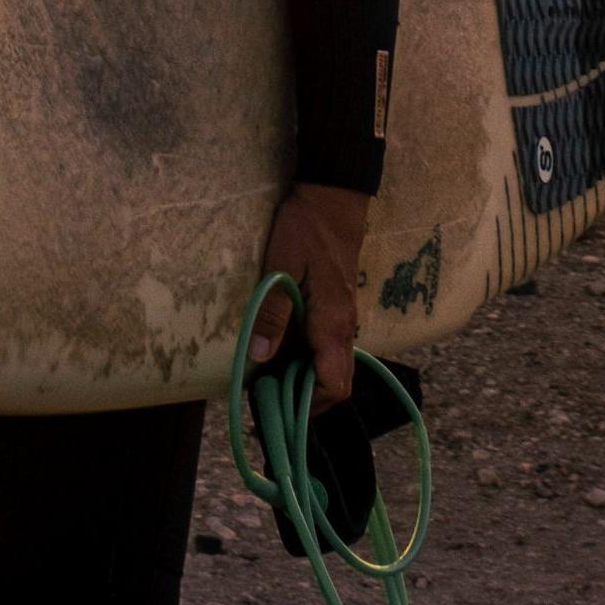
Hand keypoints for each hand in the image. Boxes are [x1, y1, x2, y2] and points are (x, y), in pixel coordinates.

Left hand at [248, 182, 372, 407]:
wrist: (333, 197)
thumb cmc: (306, 228)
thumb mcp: (281, 267)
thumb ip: (272, 313)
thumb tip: (259, 358)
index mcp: (333, 324)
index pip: (335, 386)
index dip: (310, 406)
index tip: (278, 407)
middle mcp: (344, 328)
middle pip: (335, 383)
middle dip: (303, 398)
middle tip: (265, 395)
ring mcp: (342, 319)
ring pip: (330, 366)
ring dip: (302, 378)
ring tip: (265, 377)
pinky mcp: (335, 309)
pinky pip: (325, 347)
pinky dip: (304, 358)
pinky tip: (275, 349)